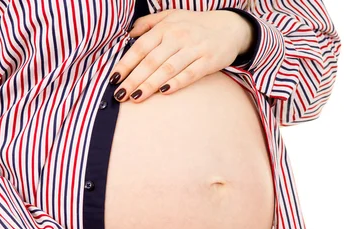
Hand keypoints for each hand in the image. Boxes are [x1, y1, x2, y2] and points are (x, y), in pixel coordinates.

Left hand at [110, 9, 253, 102]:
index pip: (140, 48)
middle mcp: (178, 37)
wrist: (229, 26)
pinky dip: (177, 82)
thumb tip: (129, 34)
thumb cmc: (195, 25)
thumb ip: (148, 23)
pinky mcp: (208, 60)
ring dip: (151, 84)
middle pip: (151, 61)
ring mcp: (194, 49)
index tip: (113, 78)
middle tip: (120, 95)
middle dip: (133, 79)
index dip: (126, 64)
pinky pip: (190, 73)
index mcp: (165, 28)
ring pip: (168, 69)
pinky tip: (164, 92)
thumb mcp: (171, 16)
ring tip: (136, 97)